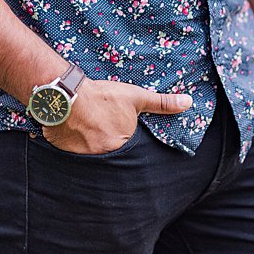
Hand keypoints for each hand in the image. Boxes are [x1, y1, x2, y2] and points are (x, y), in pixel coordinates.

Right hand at [40, 79, 192, 154]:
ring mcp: (84, 159)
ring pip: (95, 158)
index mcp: (123, 144)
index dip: (127, 140)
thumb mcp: (136, 97)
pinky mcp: (67, 157)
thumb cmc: (104, 96)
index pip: (132, 151)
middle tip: (103, 131)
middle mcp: (104, 156)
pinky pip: (76, 159)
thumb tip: (188, 103)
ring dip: (93, 149)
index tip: (119, 131)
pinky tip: (76, 138)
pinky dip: (77, 151)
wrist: (65, 95)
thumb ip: (162, 103)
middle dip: (110, 146)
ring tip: (90, 133)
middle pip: (113, 156)